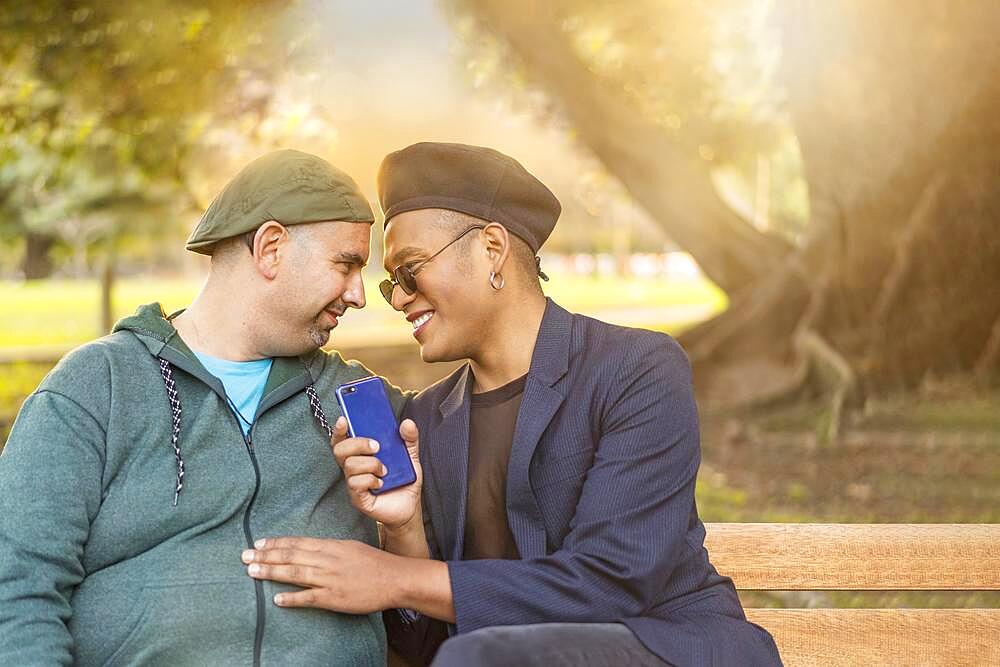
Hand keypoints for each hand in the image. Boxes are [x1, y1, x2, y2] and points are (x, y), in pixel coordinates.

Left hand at [242, 537, 398, 612]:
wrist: (395, 578)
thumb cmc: (374, 562)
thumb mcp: (350, 547)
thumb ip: (329, 549)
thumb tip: (310, 549)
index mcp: (331, 546)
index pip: (298, 542)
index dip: (277, 543)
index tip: (259, 543)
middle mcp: (327, 560)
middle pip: (291, 555)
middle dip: (266, 555)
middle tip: (245, 555)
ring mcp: (329, 579)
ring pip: (295, 573)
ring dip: (271, 572)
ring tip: (252, 571)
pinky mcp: (334, 598)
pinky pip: (309, 598)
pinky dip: (292, 598)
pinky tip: (277, 599)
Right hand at [331, 416, 422, 530]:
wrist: (410, 507)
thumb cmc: (404, 481)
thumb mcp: (411, 457)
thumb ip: (409, 439)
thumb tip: (407, 423)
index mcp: (362, 455)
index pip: (342, 440)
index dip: (339, 430)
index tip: (344, 420)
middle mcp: (354, 468)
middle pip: (340, 450)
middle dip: (358, 443)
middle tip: (377, 447)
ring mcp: (354, 483)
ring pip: (350, 465)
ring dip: (371, 464)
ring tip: (385, 471)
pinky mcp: (357, 498)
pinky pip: (356, 483)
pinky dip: (371, 480)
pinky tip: (381, 484)